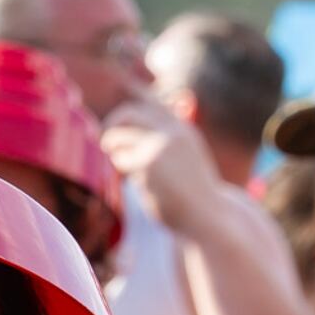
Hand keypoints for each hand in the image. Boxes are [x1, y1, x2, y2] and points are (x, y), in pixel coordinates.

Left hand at [97, 96, 226, 230]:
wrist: (208, 214)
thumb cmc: (192, 191)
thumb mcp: (184, 156)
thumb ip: (164, 140)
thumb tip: (131, 130)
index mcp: (182, 129)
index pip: (152, 102)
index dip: (130, 99)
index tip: (118, 109)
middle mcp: (172, 132)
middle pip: (128, 112)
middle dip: (111, 124)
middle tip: (106, 143)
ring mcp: (160, 145)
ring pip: (119, 136)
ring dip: (116, 152)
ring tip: (128, 168)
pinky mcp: (148, 163)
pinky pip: (121, 160)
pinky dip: (123, 169)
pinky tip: (142, 183)